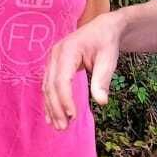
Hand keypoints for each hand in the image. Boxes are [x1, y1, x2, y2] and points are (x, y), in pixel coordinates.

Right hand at [42, 13, 120, 129]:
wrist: (103, 28)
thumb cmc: (106, 42)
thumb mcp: (109, 59)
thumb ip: (102, 80)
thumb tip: (102, 102)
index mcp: (67, 50)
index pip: (61, 79)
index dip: (65, 99)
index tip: (73, 116)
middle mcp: (55, 55)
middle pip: (51, 86)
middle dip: (56, 108)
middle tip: (63, 128)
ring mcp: (52, 60)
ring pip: (47, 88)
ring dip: (52, 108)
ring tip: (59, 127)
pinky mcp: (53, 67)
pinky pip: (49, 86)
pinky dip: (50, 102)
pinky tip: (52, 117)